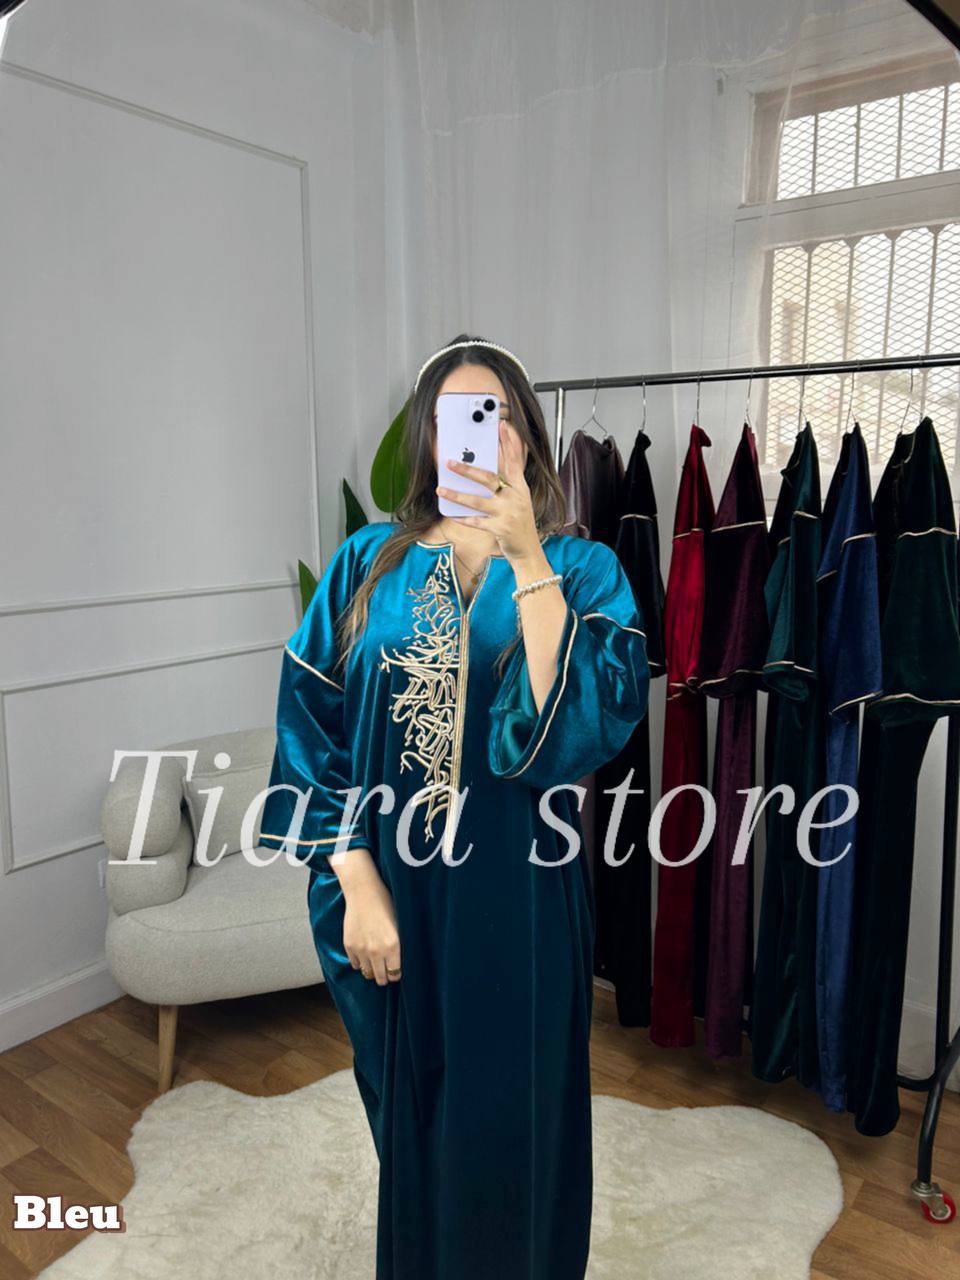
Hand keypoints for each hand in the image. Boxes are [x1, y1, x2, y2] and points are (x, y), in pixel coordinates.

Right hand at [337, 851, 401, 983]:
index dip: (396, 974)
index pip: (395, 974)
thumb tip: (402, 961)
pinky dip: (360, 962)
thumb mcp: (400, 924)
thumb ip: (400, 945)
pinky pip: (355, 965)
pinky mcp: (349, 946)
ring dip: (372, 970)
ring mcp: (361, 949)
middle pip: (381, 978)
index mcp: (393, 946)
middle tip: (386, 972)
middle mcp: (377, 951)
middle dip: (385, 977)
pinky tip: (364, 955)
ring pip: (367, 973)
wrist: (363, 892)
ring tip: (375, 963)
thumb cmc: (386, 904)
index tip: (396, 971)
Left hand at [436, 421, 546, 567]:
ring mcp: (508, 513)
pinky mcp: (500, 528)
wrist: (528, 550)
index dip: (508, 442)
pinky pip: (477, 521)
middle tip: (450, 462)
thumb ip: (505, 486)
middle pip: (489, 478)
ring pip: (478, 501)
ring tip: (440, 489)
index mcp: (520, 487)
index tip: (501, 425)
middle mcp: (516, 497)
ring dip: (457, 495)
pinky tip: (451, 514)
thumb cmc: (519, 523)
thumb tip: (480, 471)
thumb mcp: (518, 500)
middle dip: (468, 469)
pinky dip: (463, 518)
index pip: (514, 460)